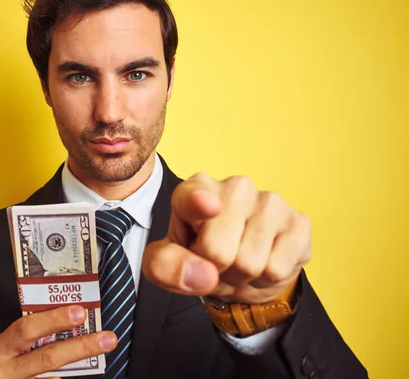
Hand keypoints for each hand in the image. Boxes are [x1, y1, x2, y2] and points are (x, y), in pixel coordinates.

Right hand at [0, 305, 116, 378]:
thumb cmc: (5, 365)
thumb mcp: (9, 349)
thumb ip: (32, 336)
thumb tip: (72, 317)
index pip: (25, 328)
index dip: (53, 319)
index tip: (80, 311)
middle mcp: (4, 371)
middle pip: (47, 357)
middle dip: (79, 346)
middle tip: (105, 337)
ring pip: (52, 376)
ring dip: (81, 363)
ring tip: (103, 350)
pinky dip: (64, 377)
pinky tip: (83, 372)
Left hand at [142, 173, 311, 303]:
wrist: (243, 268)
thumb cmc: (198, 257)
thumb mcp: (165, 264)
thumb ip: (166, 266)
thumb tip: (204, 274)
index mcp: (195, 190)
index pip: (193, 196)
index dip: (198, 203)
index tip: (207, 206)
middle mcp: (234, 186)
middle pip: (218, 250)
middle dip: (215, 270)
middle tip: (217, 262)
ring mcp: (270, 201)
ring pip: (249, 263)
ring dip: (241, 276)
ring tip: (239, 262)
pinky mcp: (299, 222)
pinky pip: (277, 268)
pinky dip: (266, 278)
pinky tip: (264, 261)